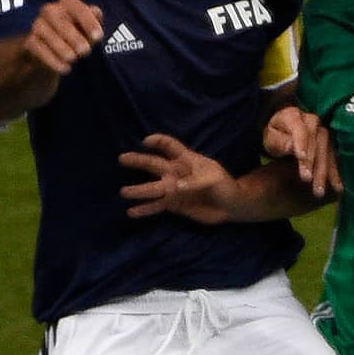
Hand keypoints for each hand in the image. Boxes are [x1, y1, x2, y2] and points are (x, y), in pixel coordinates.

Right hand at [24, 0, 104, 75]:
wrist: (51, 51)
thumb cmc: (76, 34)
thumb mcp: (88, 28)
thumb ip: (94, 20)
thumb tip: (96, 13)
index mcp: (67, 4)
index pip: (77, 7)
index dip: (88, 21)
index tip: (98, 37)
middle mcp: (50, 10)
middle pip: (60, 20)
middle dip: (74, 36)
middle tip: (85, 51)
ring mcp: (38, 25)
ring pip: (46, 33)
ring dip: (61, 47)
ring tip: (73, 59)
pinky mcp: (30, 41)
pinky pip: (38, 48)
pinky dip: (52, 59)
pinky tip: (65, 68)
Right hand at [120, 134, 235, 223]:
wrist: (231, 206)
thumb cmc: (225, 186)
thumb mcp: (214, 179)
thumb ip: (196, 181)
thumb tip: (175, 186)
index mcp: (187, 160)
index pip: (170, 146)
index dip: (159, 142)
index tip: (146, 142)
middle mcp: (176, 173)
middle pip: (154, 164)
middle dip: (139, 161)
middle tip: (122, 159)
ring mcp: (173, 189)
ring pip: (152, 188)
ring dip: (138, 190)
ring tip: (124, 192)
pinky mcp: (174, 205)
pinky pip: (156, 206)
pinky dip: (144, 210)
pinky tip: (131, 212)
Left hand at [263, 106, 339, 198]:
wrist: (284, 129)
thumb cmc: (275, 134)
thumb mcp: (271, 137)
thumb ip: (280, 141)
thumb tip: (291, 147)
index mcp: (294, 116)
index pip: (300, 130)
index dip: (302, 143)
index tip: (301, 158)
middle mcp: (313, 121)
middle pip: (317, 142)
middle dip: (313, 162)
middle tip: (308, 180)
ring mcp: (324, 132)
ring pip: (328, 151)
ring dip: (325, 171)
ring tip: (320, 190)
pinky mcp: (330, 143)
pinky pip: (334, 157)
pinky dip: (335, 173)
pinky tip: (337, 187)